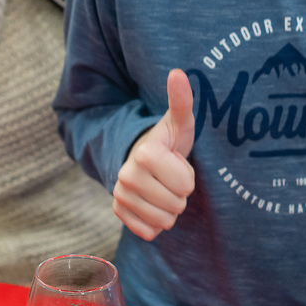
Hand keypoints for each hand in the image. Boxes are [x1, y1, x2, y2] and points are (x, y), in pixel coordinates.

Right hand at [113, 69, 196, 240]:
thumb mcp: (179, 122)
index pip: (186, 186)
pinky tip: (151, 202)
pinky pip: (148, 233)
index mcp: (145, 154)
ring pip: (164, 222)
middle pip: (176, 206)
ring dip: (169, 209)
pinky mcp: (118, 213)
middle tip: (169, 176)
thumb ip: (181, 100)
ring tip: (161, 187)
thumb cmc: (168, 141)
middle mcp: (126, 176)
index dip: (187, 175)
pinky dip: (155, 222)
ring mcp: (120, 196)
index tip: (176, 162)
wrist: (141, 157)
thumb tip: (178, 72)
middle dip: (179, 193)